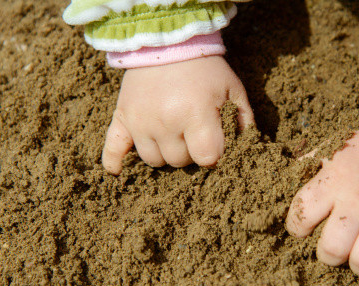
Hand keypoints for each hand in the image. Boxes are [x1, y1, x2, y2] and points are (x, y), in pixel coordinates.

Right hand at [102, 56, 253, 174]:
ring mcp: (140, 121)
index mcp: (196, 114)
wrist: (168, 41)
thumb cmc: (205, 69)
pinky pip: (113, 148)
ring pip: (154, 160)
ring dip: (165, 153)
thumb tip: (246, 147)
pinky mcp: (122, 118)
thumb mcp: (232, 89)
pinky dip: (115, 162)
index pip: (206, 158)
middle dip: (190, 152)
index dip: (214, 154)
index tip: (214, 144)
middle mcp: (165, 122)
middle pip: (179, 161)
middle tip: (194, 134)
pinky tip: (118, 171)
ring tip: (172, 135)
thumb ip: (243, 120)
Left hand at [286, 131, 358, 275]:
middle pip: (332, 249)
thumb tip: (287, 174)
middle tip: (335, 248)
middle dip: (329, 255)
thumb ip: (308, 163)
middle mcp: (355, 203)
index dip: (297, 228)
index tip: (304, 229)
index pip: (300, 217)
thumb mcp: (332, 148)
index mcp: (331, 183)